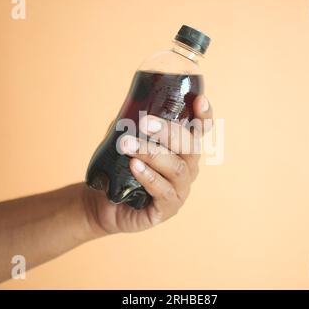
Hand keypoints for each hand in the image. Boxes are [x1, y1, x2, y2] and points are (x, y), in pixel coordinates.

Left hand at [82, 95, 212, 234]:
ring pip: (176, 168)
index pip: (200, 130)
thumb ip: (132, 122)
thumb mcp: (124, 138)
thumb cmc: (119, 167)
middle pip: (190, 147)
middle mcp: (187, 168)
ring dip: (152, 154)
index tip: (199, 100)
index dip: (204, 116)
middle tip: (145, 124)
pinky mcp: (168, 209)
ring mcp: (180, 189)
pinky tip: (134, 166)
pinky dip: (149, 177)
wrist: (104, 202)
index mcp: (182, 149)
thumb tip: (133, 102)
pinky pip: (164, 191)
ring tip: (127, 145)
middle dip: (168, 132)